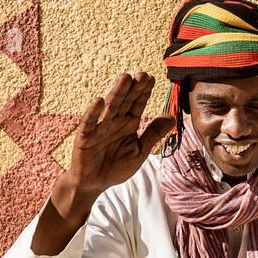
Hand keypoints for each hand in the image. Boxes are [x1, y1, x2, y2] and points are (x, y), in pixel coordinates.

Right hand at [52, 71, 174, 224]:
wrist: (95, 183)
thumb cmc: (116, 166)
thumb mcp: (140, 151)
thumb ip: (153, 134)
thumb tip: (172, 117)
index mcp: (128, 124)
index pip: (138, 104)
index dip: (144, 92)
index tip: (152, 78)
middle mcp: (115, 121)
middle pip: (125, 101)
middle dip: (133, 88)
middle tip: (143, 74)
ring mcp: (100, 127)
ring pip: (110, 107)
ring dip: (117, 93)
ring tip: (125, 78)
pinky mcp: (85, 137)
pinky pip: (90, 123)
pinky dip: (93, 112)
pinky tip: (99, 101)